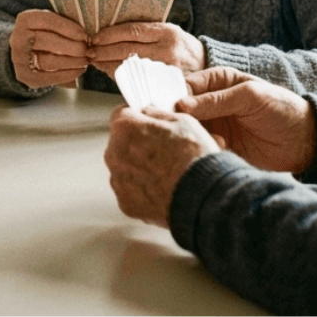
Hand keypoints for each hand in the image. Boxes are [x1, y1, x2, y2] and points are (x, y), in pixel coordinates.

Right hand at [11, 9, 89, 87]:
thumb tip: (87, 35)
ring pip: (48, 61)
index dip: (69, 28)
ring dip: (71, 62)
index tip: (85, 35)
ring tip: (85, 60)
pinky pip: (48, 77)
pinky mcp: (24, 76)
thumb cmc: (46, 34)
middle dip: (72, 46)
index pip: (48, 21)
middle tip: (87, 50)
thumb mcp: (51, 23)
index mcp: (25, 20)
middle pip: (48, 42)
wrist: (26, 52)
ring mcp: (19, 59)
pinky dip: (67, 74)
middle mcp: (17, 38)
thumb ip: (65, 25)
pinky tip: (79, 70)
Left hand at [88, 21, 205, 78]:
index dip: (110, 34)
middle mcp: (167, 49)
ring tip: (95, 62)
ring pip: (129, 66)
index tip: (95, 37)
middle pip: (127, 49)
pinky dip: (120, 76)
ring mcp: (167, 69)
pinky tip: (110, 72)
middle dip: (104, 51)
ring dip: (108, 64)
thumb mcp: (169, 33)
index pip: (131, 30)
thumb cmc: (182, 48)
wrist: (209, 66)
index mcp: (166, 31)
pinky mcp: (166, 85)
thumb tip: (111, 34)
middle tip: (90, 52)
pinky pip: (137, 80)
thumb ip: (147, 33)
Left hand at [104, 105, 220, 227]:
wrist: (201, 195)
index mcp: (125, 128)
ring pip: (125, 169)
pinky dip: (143, 190)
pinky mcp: (125, 203)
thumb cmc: (193, 158)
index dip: (137, 118)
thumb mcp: (181, 121)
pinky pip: (131, 191)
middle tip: (163, 150)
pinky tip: (163, 188)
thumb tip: (150, 114)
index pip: (122, 114)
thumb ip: (157, 115)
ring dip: (140, 168)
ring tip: (166, 173)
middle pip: (122, 143)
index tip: (146, 123)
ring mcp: (118, 181)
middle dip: (138, 145)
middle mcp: (114, 154)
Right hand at [176, 66, 315, 172]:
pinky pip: (202, 146)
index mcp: (216, 81)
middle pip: (182, 110)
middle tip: (194, 127)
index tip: (176, 110)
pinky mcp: (219, 145)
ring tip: (217, 139)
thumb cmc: (280, 107)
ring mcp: (214, 125)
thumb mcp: (249, 96)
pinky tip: (223, 147)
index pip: (186, 86)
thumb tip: (181, 104)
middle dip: (185, 119)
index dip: (176, 97)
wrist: (303, 140)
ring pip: (190, 129)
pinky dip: (206, 147)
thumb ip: (216, 100)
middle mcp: (210, 102)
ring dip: (198, 135)